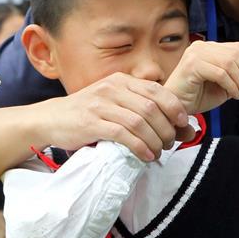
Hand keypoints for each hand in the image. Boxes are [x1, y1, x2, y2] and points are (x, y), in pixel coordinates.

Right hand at [41, 73, 190, 161]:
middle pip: (152, 108)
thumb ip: (147, 114)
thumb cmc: (90, 115)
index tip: (183, 124)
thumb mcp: (117, 106)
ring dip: (155, 140)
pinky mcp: (91, 123)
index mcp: (121, 81)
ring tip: (158, 152)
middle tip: (169, 144)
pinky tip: (146, 156)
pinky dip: (140, 147)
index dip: (174, 108)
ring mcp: (101, 104)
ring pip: (140, 122)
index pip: (157, 91)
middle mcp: (112, 88)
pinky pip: (124, 135)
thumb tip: (188, 129)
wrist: (50, 119)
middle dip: (166, 129)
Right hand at [164, 41, 238, 113]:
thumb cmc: (197, 97)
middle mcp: (202, 47)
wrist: (176, 108)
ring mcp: (196, 54)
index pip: (237, 47)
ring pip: (230, 63)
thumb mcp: (225, 86)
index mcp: (210, 48)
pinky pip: (220, 73)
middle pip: (236, 54)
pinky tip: (233, 95)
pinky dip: (231, 85)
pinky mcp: (191, 65)